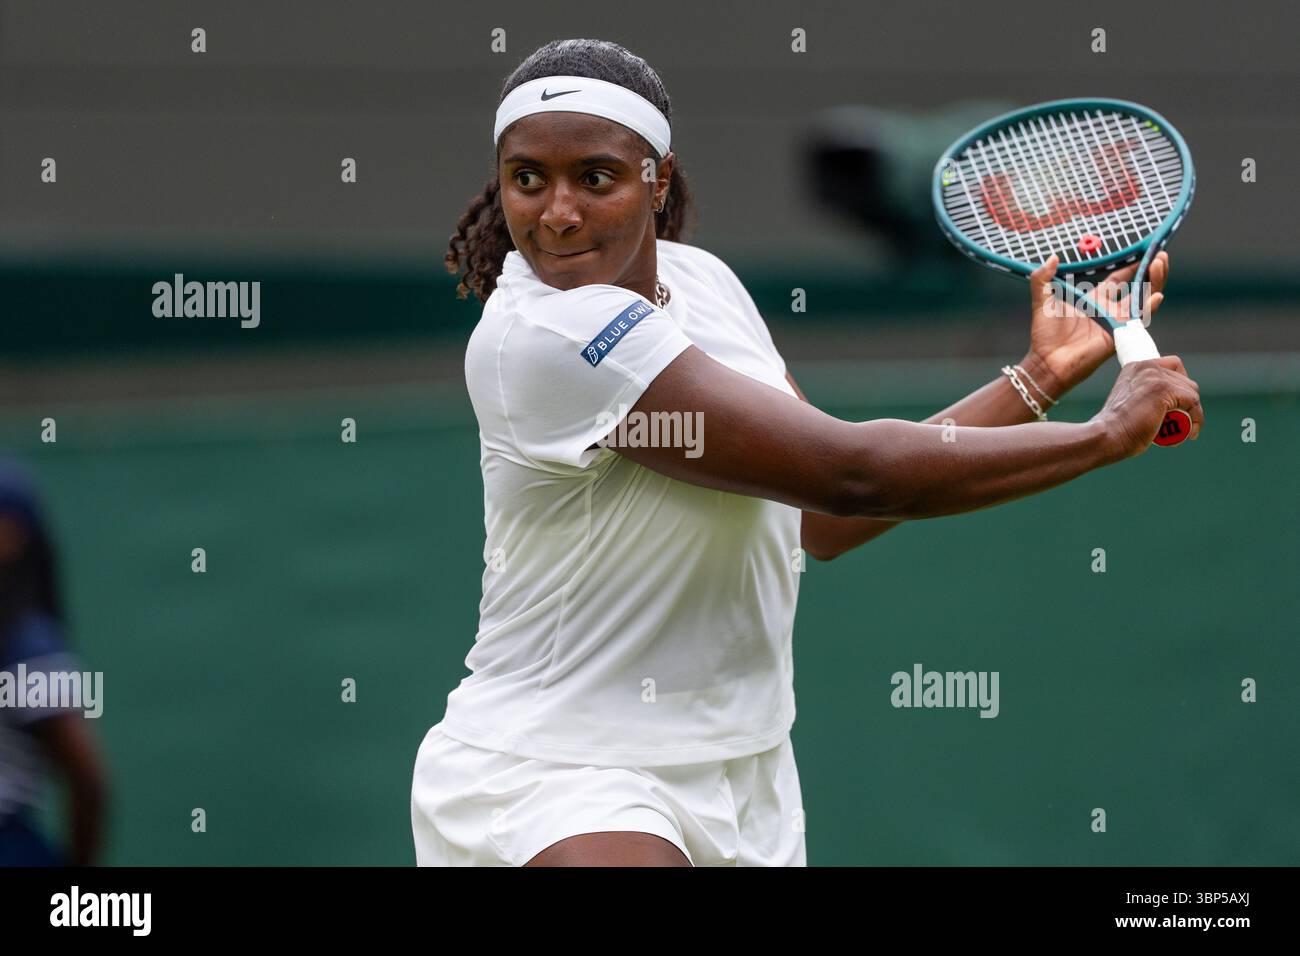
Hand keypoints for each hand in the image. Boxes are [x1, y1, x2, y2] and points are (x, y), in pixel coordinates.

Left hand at [1026, 251, 1169, 395]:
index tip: (1144, 251)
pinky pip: (1139, 320)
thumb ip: (1042, 278)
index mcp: (1093, 300)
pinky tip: (1156, 295)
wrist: (1047, 361)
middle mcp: (1108, 310)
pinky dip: (1149, 307)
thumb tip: (1052, 257)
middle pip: (1137, 286)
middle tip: (1159, 254)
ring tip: (1160, 263)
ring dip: (1154, 281)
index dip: (1131, 266)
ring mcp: (1116, 322)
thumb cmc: (1045, 334)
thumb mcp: (1042, 300)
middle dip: (1150, 270)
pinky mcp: (1119, 334)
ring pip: (1143, 298)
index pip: (1118, 280)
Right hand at [1092, 354, 1202, 458]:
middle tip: (1184, 422)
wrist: (1107, 436)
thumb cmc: (1116, 429)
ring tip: (1186, 431)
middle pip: (1185, 380)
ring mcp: (1155, 377)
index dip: (1180, 385)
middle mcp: (1146, 367)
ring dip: (1194, 412)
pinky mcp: (1164, 389)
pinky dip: (1196, 418)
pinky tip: (1190, 433)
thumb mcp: (1131, 402)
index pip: (1173, 366)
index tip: (1179, 405)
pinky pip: (1193, 402)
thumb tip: (1165, 405)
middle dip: (1189, 402)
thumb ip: (1144, 394)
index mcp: (1136, 367)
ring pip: (1192, 391)